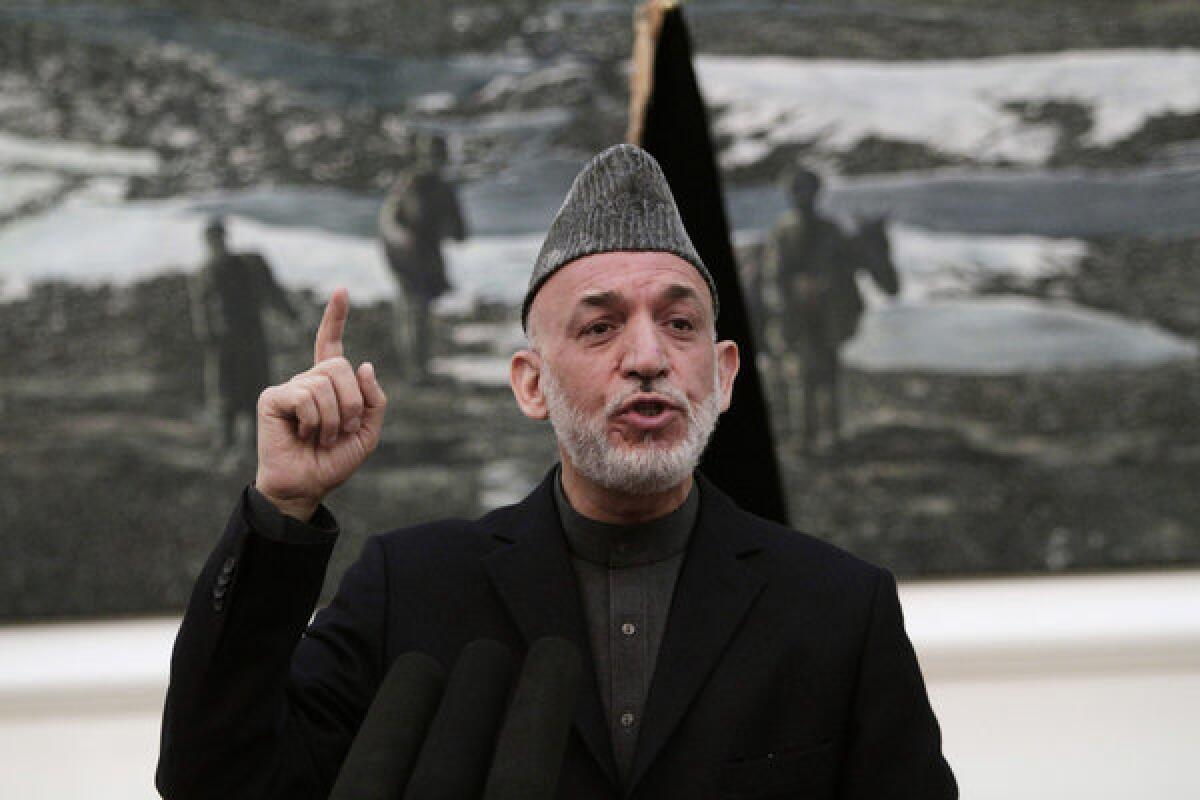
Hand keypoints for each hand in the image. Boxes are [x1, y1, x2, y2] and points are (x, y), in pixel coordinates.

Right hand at [254, 288, 386, 520]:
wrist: (307, 486)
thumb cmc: (333, 461)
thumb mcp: (368, 432)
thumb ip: (373, 399)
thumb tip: (364, 364)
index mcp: (329, 385)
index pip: (331, 344)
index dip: (335, 317)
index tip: (341, 290)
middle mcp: (307, 381)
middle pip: (340, 367)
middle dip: (351, 403)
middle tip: (341, 431)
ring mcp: (288, 388)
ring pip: (325, 384)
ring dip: (333, 419)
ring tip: (320, 437)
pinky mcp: (272, 398)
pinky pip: (304, 396)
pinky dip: (313, 420)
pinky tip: (302, 434)